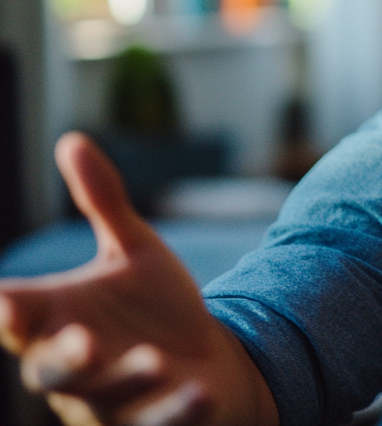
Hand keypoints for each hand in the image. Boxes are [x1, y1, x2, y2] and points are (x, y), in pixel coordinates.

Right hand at [0, 132, 277, 425]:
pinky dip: (177, 412)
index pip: (14, 318)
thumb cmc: (154, 307)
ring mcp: (112, 402)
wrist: (207, 359)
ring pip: (105, 401)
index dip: (5, 312)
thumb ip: (102, 204)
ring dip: (126, 381)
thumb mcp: (132, 250)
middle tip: (84, 342)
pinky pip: (158, 424)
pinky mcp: (153, 423)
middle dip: (64, 359)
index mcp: (56, 321)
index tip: (4, 302)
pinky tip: (200, 394)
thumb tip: (71, 139)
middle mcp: (75, 368)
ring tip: (155, 358)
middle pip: (51, 372)